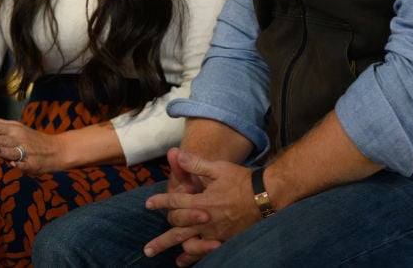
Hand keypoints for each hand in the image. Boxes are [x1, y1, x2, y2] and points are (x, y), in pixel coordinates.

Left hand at [0, 118, 64, 173]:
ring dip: (3, 151)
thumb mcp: (19, 128)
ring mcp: (26, 152)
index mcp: (15, 129)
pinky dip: (18, 164)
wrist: (57, 149)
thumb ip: (2, 125)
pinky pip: (24, 164)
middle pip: (3, 139)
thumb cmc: (33, 139)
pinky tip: (12, 164)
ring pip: (12, 151)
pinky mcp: (32, 164)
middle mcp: (20, 139)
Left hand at [143, 149, 256, 264]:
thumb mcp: (217, 168)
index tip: (148, 204)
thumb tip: (177, 154)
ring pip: (189, 244)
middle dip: (161, 239)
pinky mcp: (225, 239)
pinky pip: (206, 251)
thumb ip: (195, 164)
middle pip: (177, 229)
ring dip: (173, 251)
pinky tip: (185, 262)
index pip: (174, 202)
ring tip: (162, 258)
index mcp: (201, 202)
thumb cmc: (241, 180)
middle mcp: (205, 220)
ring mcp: (215, 232)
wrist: (265, 196)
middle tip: (147, 248)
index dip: (159, 202)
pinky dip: (194, 257)